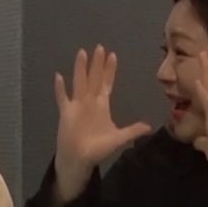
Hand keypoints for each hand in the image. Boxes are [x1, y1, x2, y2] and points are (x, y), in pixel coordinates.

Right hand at [53, 44, 150, 203]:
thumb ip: (131, 131)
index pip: (107, 83)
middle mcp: (90, 102)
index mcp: (102, 105)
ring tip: (82, 53)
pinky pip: (62, 98)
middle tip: (100, 47)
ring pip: (79, 83)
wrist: (80, 159)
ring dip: (80, 69)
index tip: (113, 55)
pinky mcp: (66, 112)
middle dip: (97, 64)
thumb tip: (149, 127)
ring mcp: (77, 105)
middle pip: (94, 78)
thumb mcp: (118, 139)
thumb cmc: (98, 149)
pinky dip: (60, 88)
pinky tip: (58, 76)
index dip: (110, 70)